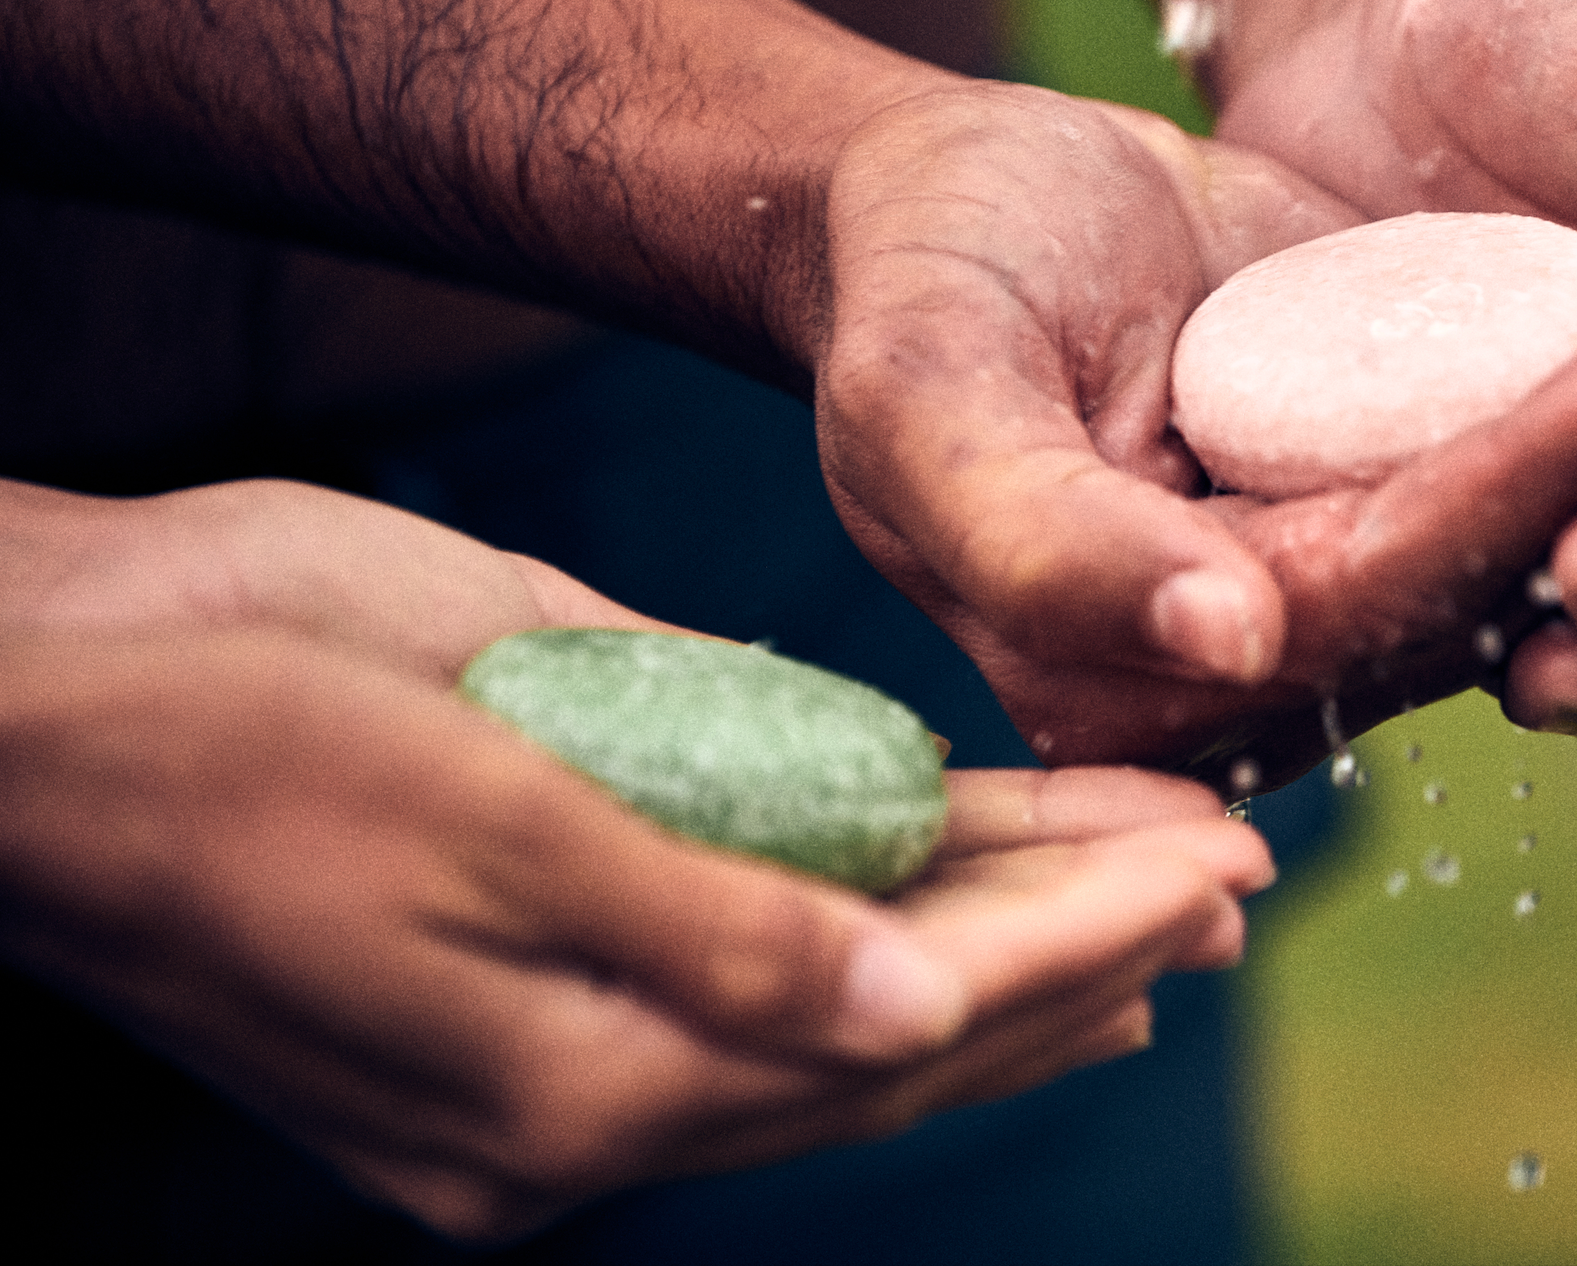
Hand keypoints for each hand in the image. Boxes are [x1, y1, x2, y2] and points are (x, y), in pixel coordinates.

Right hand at [0, 480, 1270, 1239]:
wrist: (43, 697)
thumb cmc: (237, 724)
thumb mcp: (474, 799)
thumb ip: (699, 920)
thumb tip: (906, 1015)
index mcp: (565, 1087)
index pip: (893, 1026)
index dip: (1074, 944)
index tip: (1220, 872)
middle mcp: (584, 1094)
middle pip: (895, 1034)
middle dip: (1081, 953)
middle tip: (1242, 875)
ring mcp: (566, 1031)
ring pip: (848, 998)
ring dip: (1014, 948)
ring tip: (1167, 901)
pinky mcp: (551, 950)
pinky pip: (764, 945)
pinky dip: (890, 916)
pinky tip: (986, 887)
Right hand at [808, 80, 1576, 781]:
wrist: (959, 200)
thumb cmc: (915, 285)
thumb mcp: (926, 396)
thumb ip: (1044, 531)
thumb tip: (1231, 640)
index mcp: (1143, 685)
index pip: (1382, 589)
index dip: (1534, 476)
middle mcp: (1268, 665)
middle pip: (1504, 564)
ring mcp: (1345, 580)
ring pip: (1558, 513)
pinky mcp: (1402, 497)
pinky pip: (1547, 455)